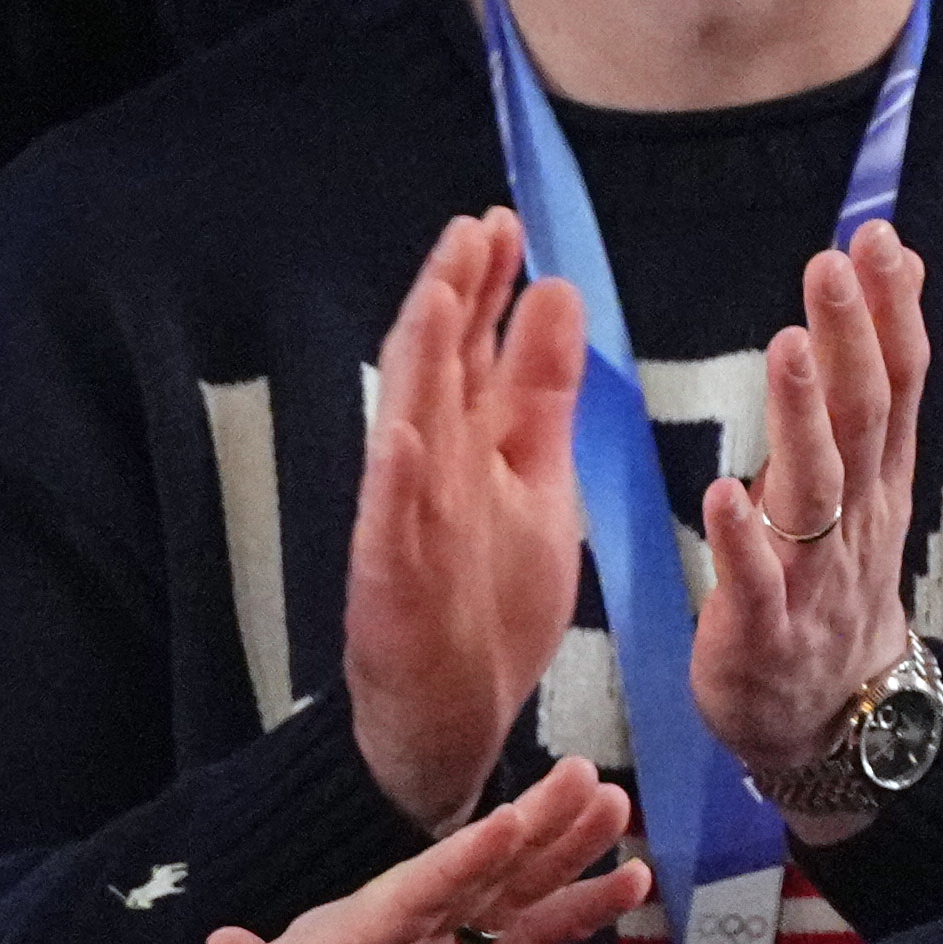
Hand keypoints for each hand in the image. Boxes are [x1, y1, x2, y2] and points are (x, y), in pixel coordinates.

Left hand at [110, 759, 649, 943]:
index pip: (408, 897)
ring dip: (562, 853)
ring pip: (506, 894)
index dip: (459, 862)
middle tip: (589, 778)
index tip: (509, 821)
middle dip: (529, 830)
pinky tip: (625, 884)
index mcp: (342, 942)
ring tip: (616, 808)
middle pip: (471, 874)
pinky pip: (522, 943)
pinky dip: (573, 914)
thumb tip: (227, 942)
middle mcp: (393, 932)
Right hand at [344, 210, 588, 832]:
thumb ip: (540, 393)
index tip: (505, 224)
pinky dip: (393, 486)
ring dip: (421, 366)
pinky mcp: (389, 587)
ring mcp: (406, 528)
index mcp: (471, 447)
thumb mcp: (537, 481)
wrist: (447, 719)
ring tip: (439, 295)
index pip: (474, 349)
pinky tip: (400, 438)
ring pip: (407, 431)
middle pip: (436, 371)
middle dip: (454, 300)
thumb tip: (555, 292)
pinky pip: (387, 532)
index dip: (487, 288)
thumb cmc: (488, 604)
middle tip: (474, 229)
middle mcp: (432, 474)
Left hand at [694, 224, 930, 842]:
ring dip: (803, 416)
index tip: (876, 239)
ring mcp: (814, 578)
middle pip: (863, 419)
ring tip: (788, 345)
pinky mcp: (764, 634)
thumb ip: (873, 388)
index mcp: (877, 482)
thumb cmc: (835, 587)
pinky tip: (726, 496)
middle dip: (852, 338)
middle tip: (833, 264)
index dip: (889, 312)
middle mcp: (855, 521)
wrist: (839, 723)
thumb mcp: (868, 483)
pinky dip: (744, 542)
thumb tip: (889, 275)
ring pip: (816, 490)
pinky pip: (756, 585)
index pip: (896, 384)